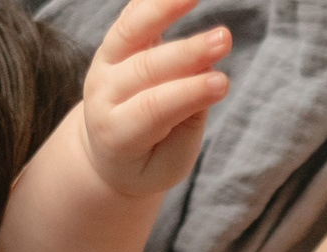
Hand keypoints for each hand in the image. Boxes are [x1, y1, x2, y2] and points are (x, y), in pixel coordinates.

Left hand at [78, 0, 231, 198]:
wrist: (105, 152)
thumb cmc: (146, 161)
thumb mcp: (167, 161)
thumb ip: (185, 125)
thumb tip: (207, 74)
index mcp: (114, 133)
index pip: (152, 109)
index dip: (188, 94)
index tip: (223, 83)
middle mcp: (103, 94)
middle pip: (146, 68)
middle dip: (187, 53)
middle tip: (224, 39)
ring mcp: (105, 63)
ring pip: (131, 31)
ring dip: (164, 8)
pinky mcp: (114, 43)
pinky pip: (133, 16)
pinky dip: (155, 1)